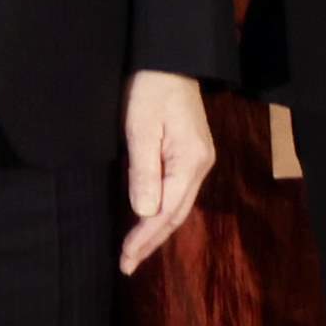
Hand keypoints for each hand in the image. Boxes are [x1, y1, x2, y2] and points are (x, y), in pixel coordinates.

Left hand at [117, 72, 216, 274]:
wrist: (168, 59)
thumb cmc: (152, 88)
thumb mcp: (141, 127)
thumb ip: (144, 171)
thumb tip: (144, 213)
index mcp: (191, 161)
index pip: (166, 211)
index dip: (145, 237)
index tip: (126, 258)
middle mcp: (200, 166)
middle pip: (176, 214)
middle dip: (151, 242)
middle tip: (127, 265)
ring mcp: (197, 161)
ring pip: (177, 206)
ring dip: (156, 231)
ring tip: (135, 253)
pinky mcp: (189, 155)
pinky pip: (176, 193)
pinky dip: (161, 212)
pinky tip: (148, 222)